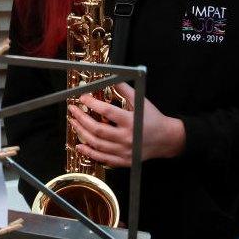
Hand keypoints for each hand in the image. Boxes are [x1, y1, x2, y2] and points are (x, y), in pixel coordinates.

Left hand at [67, 82, 185, 167]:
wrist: (167, 139)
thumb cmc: (153, 118)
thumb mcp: (141, 101)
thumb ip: (125, 89)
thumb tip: (112, 77)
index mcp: (131, 122)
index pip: (108, 112)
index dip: (93, 104)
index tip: (82, 98)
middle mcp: (127, 138)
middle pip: (98, 130)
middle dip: (82, 119)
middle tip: (72, 110)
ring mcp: (124, 151)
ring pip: (97, 144)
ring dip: (82, 133)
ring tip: (73, 122)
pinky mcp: (123, 161)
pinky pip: (103, 158)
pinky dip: (89, 153)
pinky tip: (79, 146)